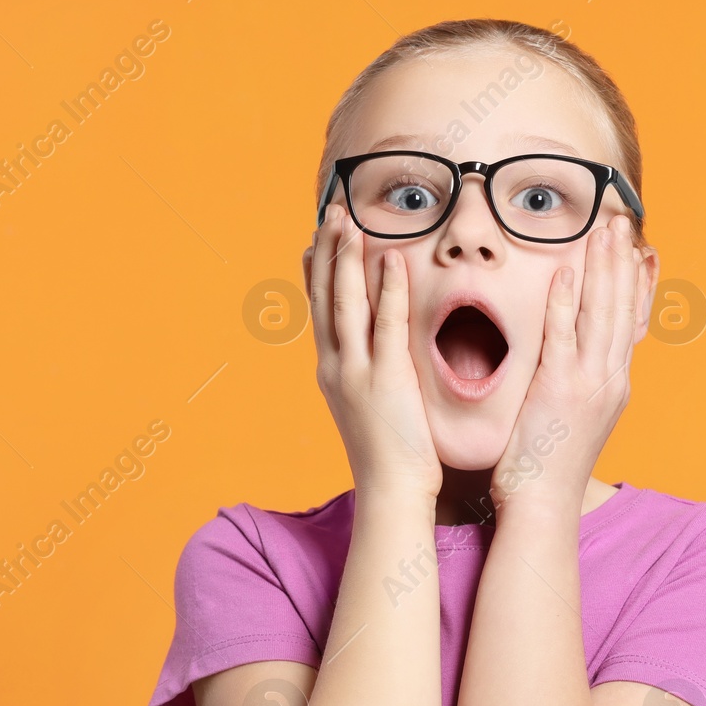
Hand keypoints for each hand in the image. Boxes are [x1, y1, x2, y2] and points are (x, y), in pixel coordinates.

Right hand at [304, 203, 442, 502]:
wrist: (391, 493)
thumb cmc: (389, 457)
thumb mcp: (370, 409)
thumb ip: (369, 377)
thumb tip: (376, 359)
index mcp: (332, 372)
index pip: (318, 311)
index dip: (314, 272)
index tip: (313, 240)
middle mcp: (336, 367)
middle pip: (325, 297)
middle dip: (327, 251)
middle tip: (331, 212)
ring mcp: (357, 372)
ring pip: (346, 303)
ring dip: (348, 258)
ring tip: (351, 220)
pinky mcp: (386, 379)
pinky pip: (387, 323)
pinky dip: (388, 288)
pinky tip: (390, 258)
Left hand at [490, 214, 646, 515]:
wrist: (543, 506)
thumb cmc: (547, 469)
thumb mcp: (574, 419)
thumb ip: (578, 385)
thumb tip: (574, 363)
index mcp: (613, 385)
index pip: (630, 321)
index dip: (634, 281)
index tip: (636, 247)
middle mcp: (610, 379)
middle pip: (621, 307)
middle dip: (622, 260)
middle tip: (622, 219)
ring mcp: (588, 383)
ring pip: (601, 313)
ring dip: (603, 267)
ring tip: (604, 229)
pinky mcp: (560, 389)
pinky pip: (563, 335)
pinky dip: (568, 300)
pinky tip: (568, 270)